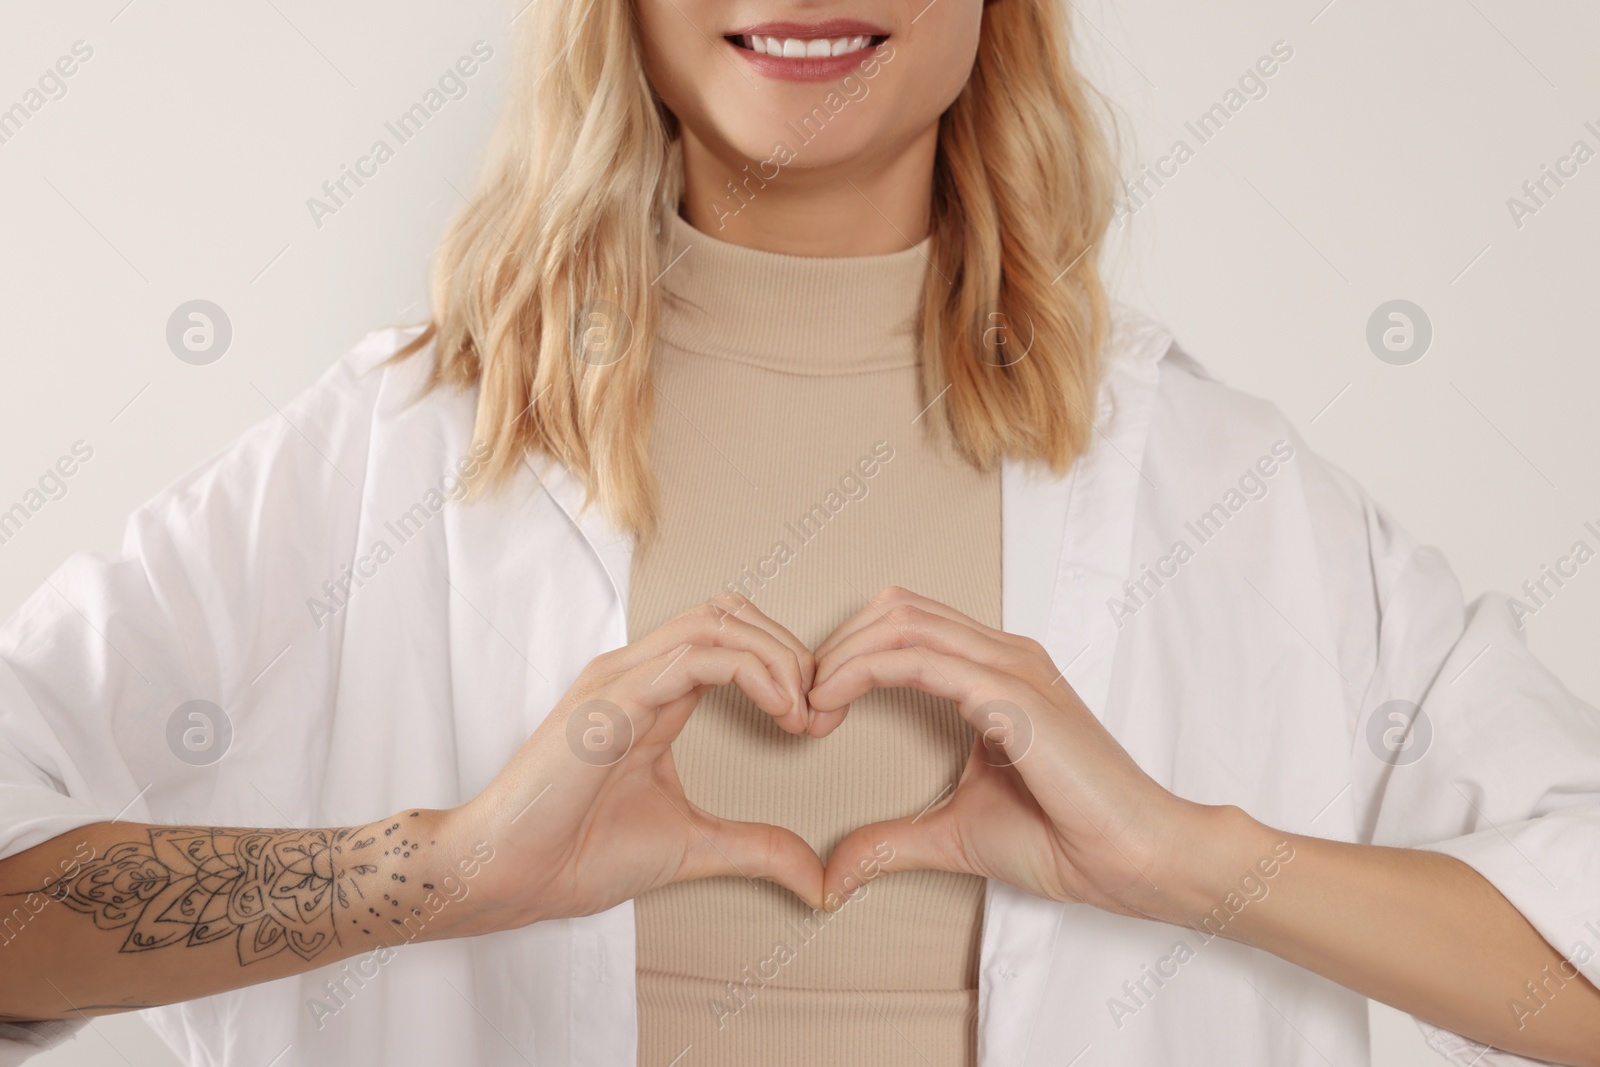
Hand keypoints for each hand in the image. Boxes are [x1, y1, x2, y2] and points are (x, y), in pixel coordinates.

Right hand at [443, 592, 825, 935]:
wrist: (506, 875)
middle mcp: (635, 671)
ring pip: (717, 621)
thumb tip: (817, 877)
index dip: (786, 664)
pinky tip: (781, 710)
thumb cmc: (576, 853)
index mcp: (651, 692)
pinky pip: (693, 656)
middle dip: (790, 649)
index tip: (817, 722)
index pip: (730, 636)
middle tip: (821, 708)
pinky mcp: (611, 700)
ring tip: (804, 709)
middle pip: (730, 613)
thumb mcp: (691, 846)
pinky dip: (751, 671)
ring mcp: (620, 679)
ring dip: (778, 655)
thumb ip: (755, 849)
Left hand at [809, 586, 1217, 921]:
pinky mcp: (1010, 693)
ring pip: (900, 621)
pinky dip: (861, 671)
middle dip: (835, 645)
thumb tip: (833, 872)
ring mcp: (1010, 666)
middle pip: (895, 609)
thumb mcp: (955, 835)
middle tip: (801, 703)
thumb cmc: (1066, 840)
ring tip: (810, 705)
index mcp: (997, 672)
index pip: (905, 625)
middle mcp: (1004, 654)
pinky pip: (919, 657)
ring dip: (840, 655)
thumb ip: (892, 841)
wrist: (1135, 859)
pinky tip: (831, 703)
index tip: (811, 707)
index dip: (848, 653)